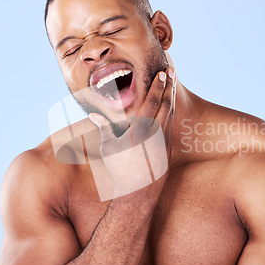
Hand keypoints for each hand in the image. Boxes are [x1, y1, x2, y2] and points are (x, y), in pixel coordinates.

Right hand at [89, 67, 175, 200]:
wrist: (138, 193)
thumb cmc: (119, 169)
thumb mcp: (109, 148)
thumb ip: (104, 128)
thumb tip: (93, 114)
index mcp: (141, 130)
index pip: (152, 102)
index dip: (157, 86)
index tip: (162, 73)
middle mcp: (155, 134)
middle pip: (165, 104)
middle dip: (168, 86)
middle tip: (172, 71)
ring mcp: (164, 141)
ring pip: (170, 114)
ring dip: (171, 98)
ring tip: (172, 85)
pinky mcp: (169, 149)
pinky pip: (171, 125)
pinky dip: (171, 113)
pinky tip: (170, 107)